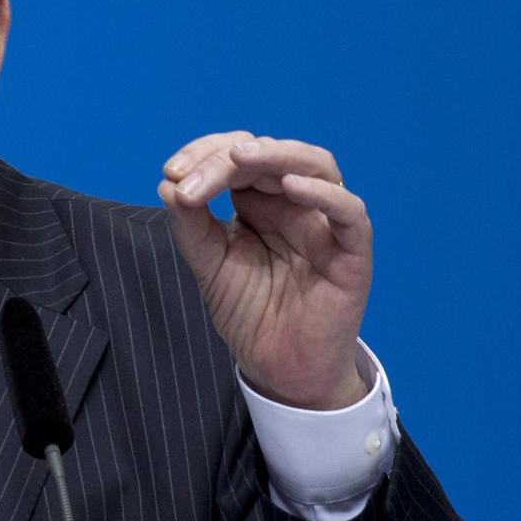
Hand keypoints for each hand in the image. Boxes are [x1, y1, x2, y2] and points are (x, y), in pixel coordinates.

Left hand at [156, 133, 372, 409]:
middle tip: (190, 174)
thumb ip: (191, 225)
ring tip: (240, 157)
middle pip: (271, 153)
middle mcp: (295, 204)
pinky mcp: (352, 254)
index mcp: (260, 201)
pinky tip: (292, 187)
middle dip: (226, 156)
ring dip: (277, 155)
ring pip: (317, 167)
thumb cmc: (249, 311)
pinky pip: (351, 215)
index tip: (171, 173)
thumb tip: (167, 183)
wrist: (277, 367)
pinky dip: (326, 195)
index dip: (204, 154)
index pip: (237, 158)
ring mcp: (325, 225)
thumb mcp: (208, 263)